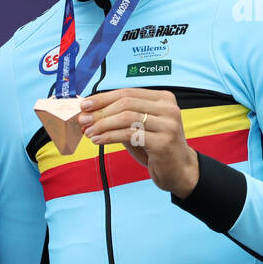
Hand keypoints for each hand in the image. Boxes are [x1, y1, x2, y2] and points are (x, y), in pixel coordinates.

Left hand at [77, 88, 199, 197]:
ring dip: (103, 125)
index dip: (103, 98)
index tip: (84, 105)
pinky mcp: (163, 142)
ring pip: (126, 117)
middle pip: (125, 103)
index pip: (127, 92)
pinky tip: (98, 140)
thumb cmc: (155, 147)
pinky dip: (109, 136)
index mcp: (163, 98)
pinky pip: (129, 135)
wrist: (179, 170)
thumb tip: (89, 112)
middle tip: (83, 120)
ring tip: (88, 132)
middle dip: (100, 112)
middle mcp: (168, 108)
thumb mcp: (139, 127)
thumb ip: (120, 117)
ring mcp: (168, 124)